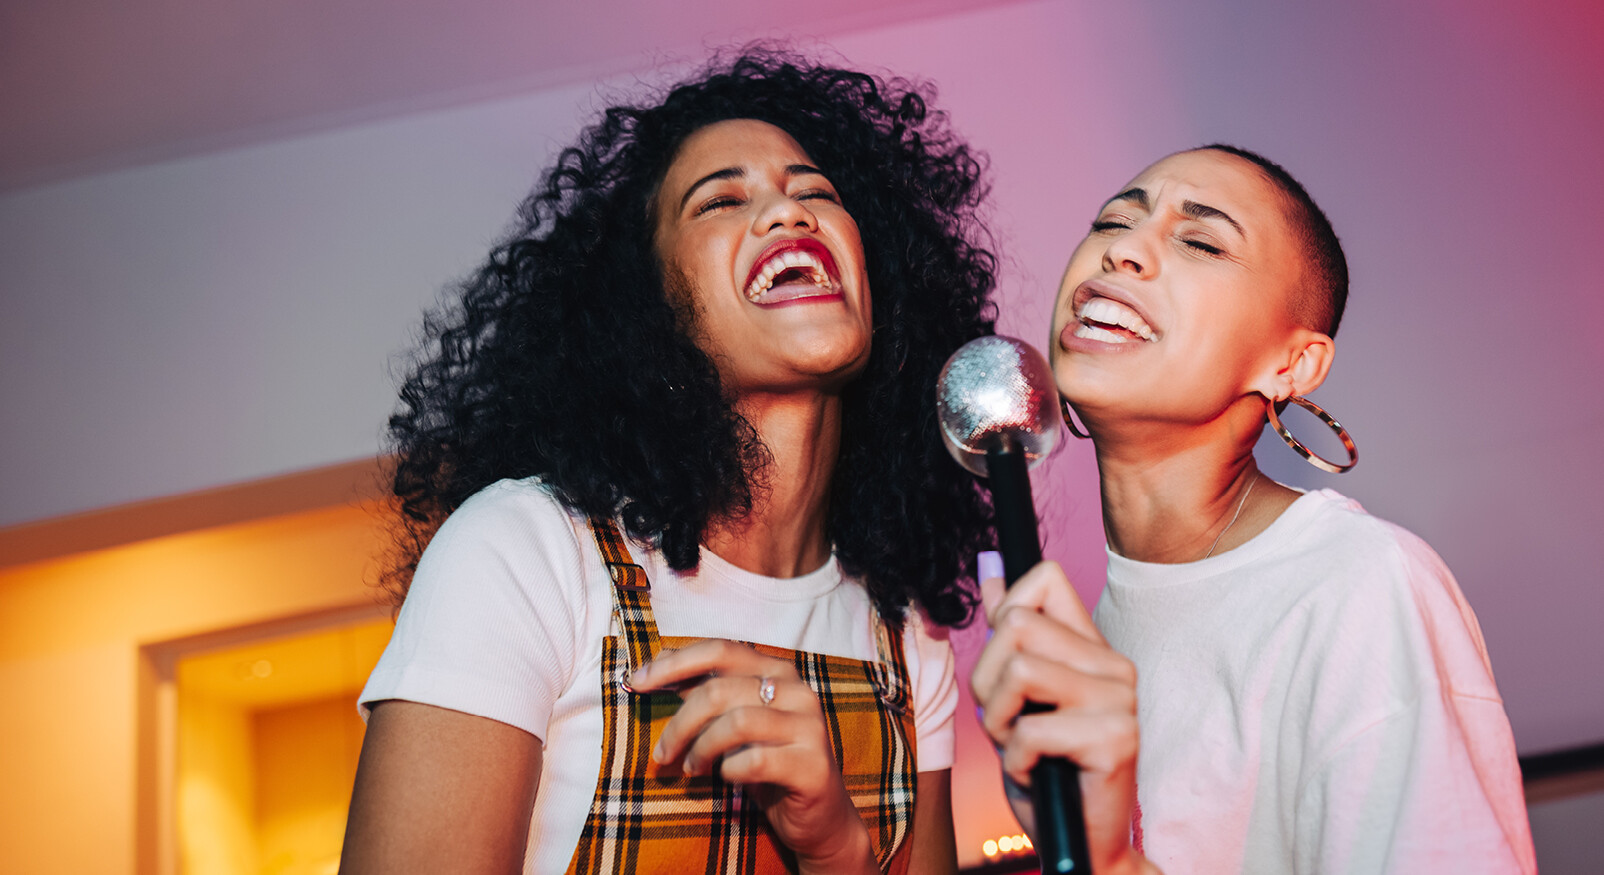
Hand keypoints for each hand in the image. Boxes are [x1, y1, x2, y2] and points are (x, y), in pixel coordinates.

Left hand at [629, 639, 876, 873]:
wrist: (818, 816)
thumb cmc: (769, 764)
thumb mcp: (733, 723)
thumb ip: (705, 691)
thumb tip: (658, 665)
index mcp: (778, 671)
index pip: (721, 650)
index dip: (674, 663)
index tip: (637, 681)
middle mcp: (798, 691)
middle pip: (720, 689)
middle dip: (680, 722)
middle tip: (663, 753)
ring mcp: (810, 727)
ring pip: (736, 722)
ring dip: (701, 748)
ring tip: (692, 768)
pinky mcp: (813, 765)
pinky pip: (755, 760)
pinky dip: (730, 770)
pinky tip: (728, 777)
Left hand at [970, 561, 1158, 874]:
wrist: (1079, 842)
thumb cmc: (1046, 770)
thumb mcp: (1013, 697)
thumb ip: (1007, 635)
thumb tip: (988, 567)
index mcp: (1091, 648)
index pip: (1045, 579)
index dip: (1003, 614)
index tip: (1004, 662)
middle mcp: (1114, 666)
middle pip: (1015, 624)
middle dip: (987, 680)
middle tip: (1008, 722)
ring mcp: (1121, 700)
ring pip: (1019, 670)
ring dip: (998, 721)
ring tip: (1021, 747)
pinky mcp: (1117, 739)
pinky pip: (1030, 730)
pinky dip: (1014, 760)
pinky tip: (1036, 772)